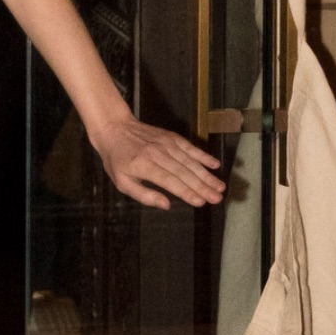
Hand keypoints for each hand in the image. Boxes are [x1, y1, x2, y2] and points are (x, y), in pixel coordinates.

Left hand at [89, 114, 226, 212]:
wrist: (114, 129)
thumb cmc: (117, 160)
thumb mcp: (122, 182)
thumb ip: (144, 195)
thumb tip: (167, 205)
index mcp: (143, 165)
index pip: (169, 181)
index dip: (186, 192)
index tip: (201, 202)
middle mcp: (157, 153)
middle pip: (184, 172)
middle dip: (203, 187)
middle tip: (217, 199)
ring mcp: (166, 144)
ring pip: (190, 161)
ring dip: (207, 175)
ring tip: (220, 187)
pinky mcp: (171, 137)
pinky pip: (190, 148)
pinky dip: (203, 156)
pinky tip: (215, 165)